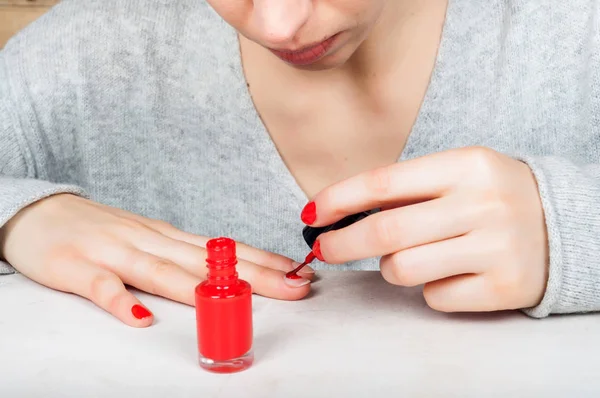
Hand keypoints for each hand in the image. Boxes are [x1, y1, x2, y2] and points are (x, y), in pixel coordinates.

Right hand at [0, 194, 311, 326]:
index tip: (297, 272)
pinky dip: (122, 302)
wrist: (40, 211)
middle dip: (254, 276)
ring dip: (204, 289)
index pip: (223, 250)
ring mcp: (115, 253)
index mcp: (167, 238)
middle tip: (294, 287)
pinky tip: (142, 320)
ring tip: (241, 301)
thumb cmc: (102, 230)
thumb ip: (181, 257)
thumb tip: (225, 270)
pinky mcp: (78, 267)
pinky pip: (102, 287)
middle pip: (207, 263)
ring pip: (163, 271)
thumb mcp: (149, 238)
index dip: (262, 261)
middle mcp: (149, 242)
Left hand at [303, 147, 548, 311]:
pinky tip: (452, 273)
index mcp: (465, 165)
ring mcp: (496, 247)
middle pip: (386, 231)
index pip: (384, 182)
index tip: (312, 214)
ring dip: (392, 268)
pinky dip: (430, 289)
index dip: (339, 199)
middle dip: (342, 244)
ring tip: (412, 258)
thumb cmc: (490, 196)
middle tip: (325, 249)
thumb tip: (337, 210)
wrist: (561, 224)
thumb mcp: (456, 174)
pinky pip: (435, 297)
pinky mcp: (503, 287)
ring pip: (404, 269)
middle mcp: (482, 204)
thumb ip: (404, 190)